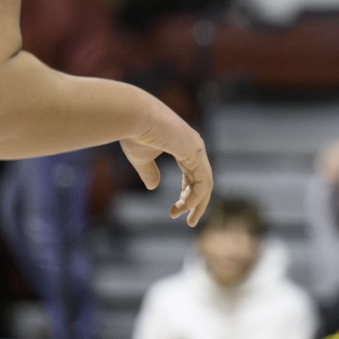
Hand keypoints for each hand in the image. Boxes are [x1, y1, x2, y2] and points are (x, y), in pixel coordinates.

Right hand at [120, 105, 213, 226]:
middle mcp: (194, 147)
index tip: (174, 213)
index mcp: (183, 147)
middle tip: (188, 222)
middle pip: (202, 182)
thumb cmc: (134, 133)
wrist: (132, 115)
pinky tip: (186, 207)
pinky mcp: (195, 151)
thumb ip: (149, 172)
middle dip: (195, 204)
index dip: (186, 196)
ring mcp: (197, 147)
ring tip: (187, 220)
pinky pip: (203, 180)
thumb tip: (154, 187)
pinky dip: (196, 196)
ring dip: (197, 204)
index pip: (193, 176)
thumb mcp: (141, 159)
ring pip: (205, 184)